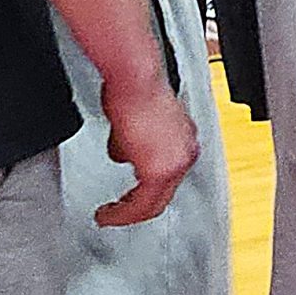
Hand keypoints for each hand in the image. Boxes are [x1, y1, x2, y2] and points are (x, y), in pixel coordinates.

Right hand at [96, 81, 199, 226]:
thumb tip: (124, 152)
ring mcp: (177, 161)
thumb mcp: (135, 120)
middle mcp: (185, 152)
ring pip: (154, 202)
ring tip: (110, 215)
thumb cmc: (134, 89)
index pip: (167, 176)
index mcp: (183, 139)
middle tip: (115, 214)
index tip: (127, 198)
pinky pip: (142, 203)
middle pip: (163, 195)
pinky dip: (123, 212)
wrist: (135, 80)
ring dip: (128, 211)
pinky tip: (109, 212)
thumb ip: (134, 142)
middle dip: (135, 207)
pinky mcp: (161, 170)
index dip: (144, 190)